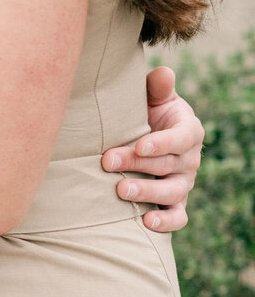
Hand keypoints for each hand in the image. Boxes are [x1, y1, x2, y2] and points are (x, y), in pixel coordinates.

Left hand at [102, 66, 203, 232]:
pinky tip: (146, 223)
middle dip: (136, 164)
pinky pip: (177, 217)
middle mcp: (190, 159)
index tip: (139, 144)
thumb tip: (163, 74)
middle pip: (167, 164)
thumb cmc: (146, 114)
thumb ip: (157, 88)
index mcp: (188, 130)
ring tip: (121, 191)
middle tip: (107, 161)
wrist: (145, 138)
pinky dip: (165, 222)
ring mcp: (184, 183)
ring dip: (146, 193)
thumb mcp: (153, 98)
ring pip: (171, 192)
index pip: (181, 138)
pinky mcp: (176, 203)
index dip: (161, 142)